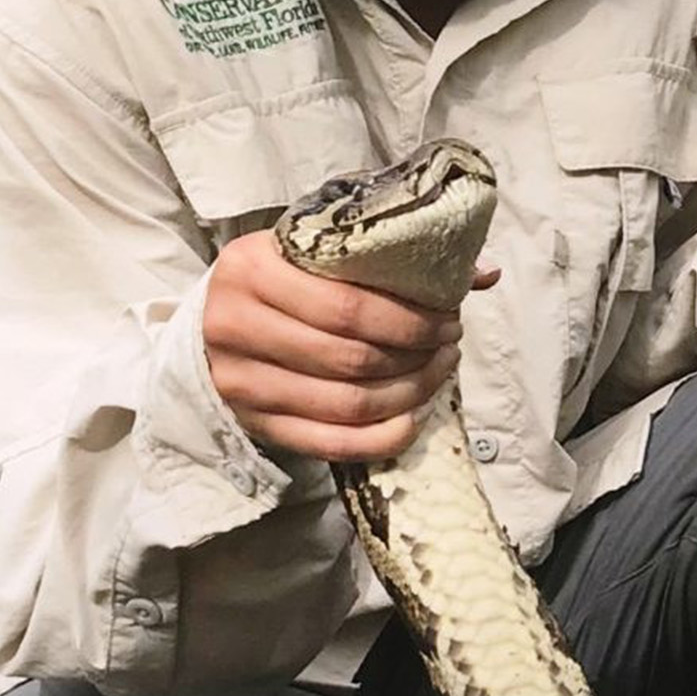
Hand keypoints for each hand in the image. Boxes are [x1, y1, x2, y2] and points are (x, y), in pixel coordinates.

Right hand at [205, 228, 495, 462]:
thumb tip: (485, 274)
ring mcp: (242, 383)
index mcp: (252, 269)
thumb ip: (389, 257)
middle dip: (416, 355)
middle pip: (351, 357)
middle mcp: (237, 327)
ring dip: (408, 393)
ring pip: (347, 404)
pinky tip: (413, 417)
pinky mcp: (255, 424)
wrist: (210, 323)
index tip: (448, 318)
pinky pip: (331, 444)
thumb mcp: (313, 252)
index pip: (347, 307)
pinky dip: (383, 436)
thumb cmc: (278, 279)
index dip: (409, 321)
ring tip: (437, 373)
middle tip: (448, 345)